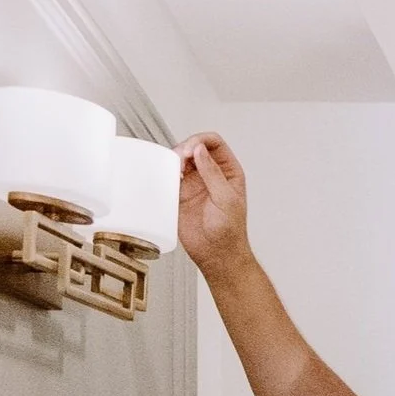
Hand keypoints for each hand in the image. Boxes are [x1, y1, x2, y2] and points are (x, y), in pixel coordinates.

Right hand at [176, 133, 250, 278]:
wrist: (217, 255)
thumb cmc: (229, 232)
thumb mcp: (226, 199)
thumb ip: (213, 173)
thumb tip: (200, 150)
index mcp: (228, 171)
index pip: (214, 143)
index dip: (201, 140)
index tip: (191, 150)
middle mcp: (210, 174)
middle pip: (195, 146)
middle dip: (185, 148)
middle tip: (180, 159)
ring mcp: (195, 183)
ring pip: (181, 159)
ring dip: (174, 159)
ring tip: (174, 169)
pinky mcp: (180, 195)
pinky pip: (170, 177)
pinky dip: (165, 173)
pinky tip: (167, 178)